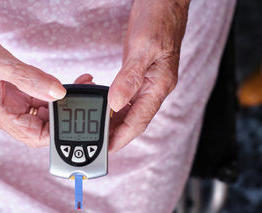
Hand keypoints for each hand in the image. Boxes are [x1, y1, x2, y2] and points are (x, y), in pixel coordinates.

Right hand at [0, 0, 66, 146]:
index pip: (33, 135)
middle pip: (40, 126)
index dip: (57, 131)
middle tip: (84, 98)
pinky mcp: (9, 89)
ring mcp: (6, 100)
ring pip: (40, 110)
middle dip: (64, 115)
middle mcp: (2, 111)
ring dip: (61, 102)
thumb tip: (57, 92)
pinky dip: (51, 91)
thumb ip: (26, 77)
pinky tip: (65, 83)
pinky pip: (35, 96)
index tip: (76, 116)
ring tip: (80, 86)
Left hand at [108, 0, 189, 151]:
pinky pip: (130, 99)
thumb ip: (130, 78)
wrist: (165, 3)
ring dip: (116, 123)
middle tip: (97, 144)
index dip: (122, 137)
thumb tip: (115, 104)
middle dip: (117, 134)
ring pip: (132, 112)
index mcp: (160, 86)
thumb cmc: (158, 21)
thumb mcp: (143, 48)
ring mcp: (150, 83)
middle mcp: (156, 88)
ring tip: (98, 132)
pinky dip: (117, 108)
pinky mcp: (143, 76)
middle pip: (135, 120)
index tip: (106, 148)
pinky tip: (106, 111)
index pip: (139, 121)